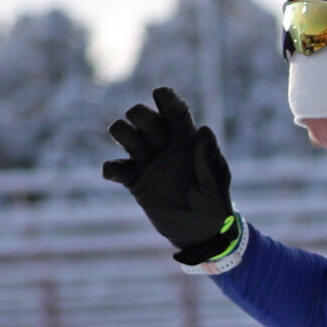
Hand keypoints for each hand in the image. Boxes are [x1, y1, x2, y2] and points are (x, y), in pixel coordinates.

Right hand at [103, 87, 235, 256]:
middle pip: (142, 115)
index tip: (159, 94)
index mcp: (186, 139)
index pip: (174, 110)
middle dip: (141, 115)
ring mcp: (147, 161)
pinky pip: (115, 169)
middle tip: (151, 135)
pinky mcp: (134, 181)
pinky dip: (111, 169)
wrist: (199, 232)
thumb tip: (202, 131)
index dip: (165, 98)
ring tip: (135, 152)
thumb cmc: (214, 204)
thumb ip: (208, 159)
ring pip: (124, 133)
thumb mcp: (215, 183)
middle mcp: (164, 145)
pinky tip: (117, 174)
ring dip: (122, 134)